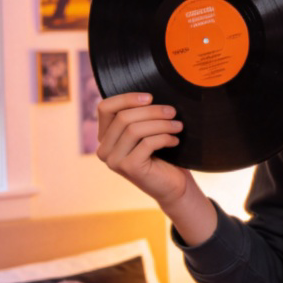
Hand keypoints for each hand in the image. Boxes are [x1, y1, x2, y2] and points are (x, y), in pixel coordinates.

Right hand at [96, 92, 189, 206]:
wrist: (173, 186)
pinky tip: (175, 141)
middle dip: (152, 111)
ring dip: (161, 124)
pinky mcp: (129, 168)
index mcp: (105, 137)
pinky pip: (147, 143)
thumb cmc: (162, 155)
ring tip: (178, 126)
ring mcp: (114, 160)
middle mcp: (104, 149)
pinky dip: (164, 138)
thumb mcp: (147, 132)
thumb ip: (139, 117)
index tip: (150, 97)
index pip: (105, 108)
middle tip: (173, 112)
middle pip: (123, 117)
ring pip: (135, 129)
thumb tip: (149, 96)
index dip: (126, 98)